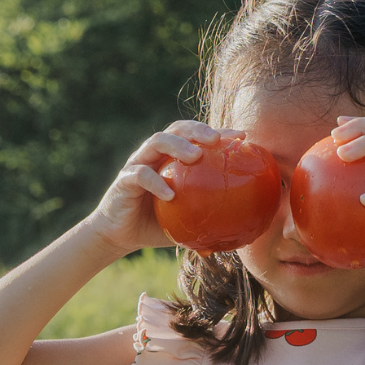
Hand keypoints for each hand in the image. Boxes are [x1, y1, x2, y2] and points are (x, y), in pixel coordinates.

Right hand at [85, 122, 243, 254]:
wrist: (120, 236)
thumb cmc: (158, 224)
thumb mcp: (188, 221)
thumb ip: (209, 220)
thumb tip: (243, 235)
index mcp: (172, 157)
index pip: (196, 136)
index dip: (218, 132)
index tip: (242, 137)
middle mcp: (155, 154)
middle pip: (176, 129)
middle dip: (197, 129)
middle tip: (216, 139)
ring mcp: (138, 163)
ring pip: (157, 142)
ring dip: (177, 145)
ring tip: (195, 156)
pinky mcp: (124, 180)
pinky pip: (140, 175)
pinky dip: (156, 182)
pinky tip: (170, 195)